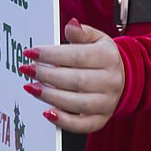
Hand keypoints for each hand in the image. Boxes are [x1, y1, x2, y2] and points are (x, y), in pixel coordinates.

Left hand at [18, 20, 125, 134]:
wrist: (123, 78)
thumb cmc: (103, 57)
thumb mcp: (97, 39)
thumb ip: (82, 32)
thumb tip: (71, 25)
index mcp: (108, 57)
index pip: (78, 56)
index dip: (52, 55)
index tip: (32, 52)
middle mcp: (110, 81)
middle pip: (76, 80)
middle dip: (48, 75)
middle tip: (28, 70)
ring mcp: (107, 102)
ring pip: (77, 103)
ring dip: (51, 96)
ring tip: (32, 87)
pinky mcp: (101, 119)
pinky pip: (82, 125)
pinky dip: (64, 121)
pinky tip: (47, 112)